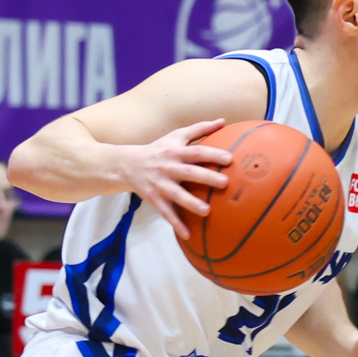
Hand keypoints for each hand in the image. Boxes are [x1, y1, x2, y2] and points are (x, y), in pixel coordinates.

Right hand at [118, 119, 232, 239]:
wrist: (128, 164)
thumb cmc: (159, 149)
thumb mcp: (176, 136)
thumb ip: (200, 129)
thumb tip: (223, 120)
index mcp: (176, 151)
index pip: (197, 151)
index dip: (212, 154)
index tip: (229, 159)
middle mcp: (168, 167)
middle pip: (189, 172)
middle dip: (206, 177)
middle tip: (225, 183)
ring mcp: (160, 184)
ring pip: (176, 194)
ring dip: (191, 203)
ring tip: (207, 211)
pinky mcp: (154, 198)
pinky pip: (166, 212)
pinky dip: (176, 223)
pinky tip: (187, 235)